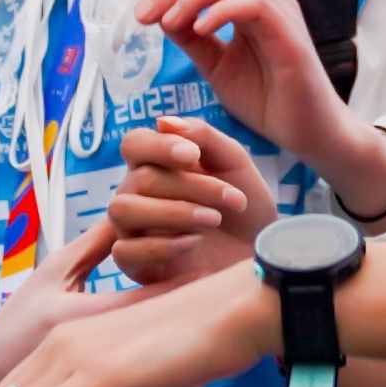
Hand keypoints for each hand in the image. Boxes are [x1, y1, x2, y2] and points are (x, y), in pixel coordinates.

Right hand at [105, 118, 275, 287]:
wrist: (262, 255)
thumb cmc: (245, 209)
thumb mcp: (235, 164)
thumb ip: (203, 136)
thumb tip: (163, 121)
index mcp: (156, 164)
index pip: (134, 143)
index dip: (158, 146)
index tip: (192, 155)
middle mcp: (137, 194)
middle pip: (139, 179)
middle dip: (192, 187)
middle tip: (233, 199)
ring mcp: (133, 230)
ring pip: (122, 210)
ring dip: (173, 213)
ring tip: (213, 220)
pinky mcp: (136, 265)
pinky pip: (124, 252)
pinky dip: (162, 246)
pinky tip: (194, 243)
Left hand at [132, 0, 385, 218]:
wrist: (308, 134)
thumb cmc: (269, 101)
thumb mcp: (217, 67)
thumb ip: (193, 41)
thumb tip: (161, 16)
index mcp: (247, 5)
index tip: (140, 15)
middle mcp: (266, 0)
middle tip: (144, 13)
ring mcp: (281, 13)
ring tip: (169, 21)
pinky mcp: (291, 34)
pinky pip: (254, 4)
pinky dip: (221, 10)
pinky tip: (198, 29)